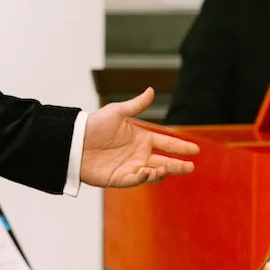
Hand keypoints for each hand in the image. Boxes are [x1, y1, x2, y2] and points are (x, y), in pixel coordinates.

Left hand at [78, 89, 198, 188]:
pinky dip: (143, 177)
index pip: (166, 143)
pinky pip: (135, 180)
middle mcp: (138, 154)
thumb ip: (136, 105)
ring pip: (153, 173)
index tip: (195, 150)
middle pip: (164, 161)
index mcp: (141, 138)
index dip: (180, 147)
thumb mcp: (117, 112)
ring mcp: (130, 167)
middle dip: (178, 165)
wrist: (73, 141)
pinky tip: (147, 171)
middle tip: (191, 167)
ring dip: (161, 172)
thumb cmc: (94, 125)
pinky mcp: (119, 178)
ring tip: (166, 168)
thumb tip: (151, 90)